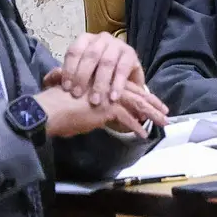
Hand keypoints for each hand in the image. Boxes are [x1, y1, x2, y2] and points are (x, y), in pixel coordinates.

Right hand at [41, 72, 169, 132]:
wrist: (50, 109)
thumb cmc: (59, 105)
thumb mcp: (79, 99)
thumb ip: (92, 103)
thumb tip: (98, 113)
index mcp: (104, 82)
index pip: (129, 88)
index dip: (143, 96)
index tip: (154, 103)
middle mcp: (109, 85)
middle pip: (137, 95)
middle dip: (154, 105)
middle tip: (166, 114)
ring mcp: (109, 95)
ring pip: (137, 104)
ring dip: (152, 115)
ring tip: (163, 124)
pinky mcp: (107, 108)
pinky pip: (127, 119)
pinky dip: (136, 127)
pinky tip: (143, 134)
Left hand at [54, 32, 144, 106]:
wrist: (122, 79)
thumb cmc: (95, 76)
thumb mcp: (80, 74)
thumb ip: (65, 76)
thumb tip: (50, 79)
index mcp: (86, 40)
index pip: (74, 50)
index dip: (69, 69)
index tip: (66, 88)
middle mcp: (102, 39)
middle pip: (90, 55)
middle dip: (83, 76)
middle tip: (78, 95)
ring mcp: (118, 45)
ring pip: (107, 62)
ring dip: (100, 83)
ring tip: (95, 100)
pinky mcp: (131, 54)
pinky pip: (123, 69)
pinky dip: (117, 84)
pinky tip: (113, 97)